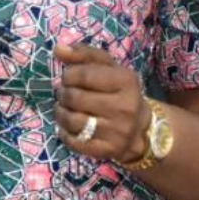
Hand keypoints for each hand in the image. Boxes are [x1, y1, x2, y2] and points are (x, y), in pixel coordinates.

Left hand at [53, 43, 146, 163]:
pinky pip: (74, 141)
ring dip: (60, 113)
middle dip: (63, 94)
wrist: (141, 128)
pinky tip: (68, 127)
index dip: (68, 75)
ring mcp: (117, 132)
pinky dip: (64, 133)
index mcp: (127, 81)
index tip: (68, 78)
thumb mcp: (109, 68)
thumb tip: (58, 48)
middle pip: (75, 98)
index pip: (83, 75)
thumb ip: (84, 55)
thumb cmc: (120, 92)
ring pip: (72, 120)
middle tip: (65, 94)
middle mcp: (125, 107)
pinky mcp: (108, 151)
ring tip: (64, 109)